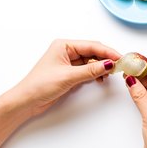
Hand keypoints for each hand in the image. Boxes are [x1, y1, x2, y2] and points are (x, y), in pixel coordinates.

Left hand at [0, 39, 120, 147]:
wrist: (27, 102)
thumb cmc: (40, 85)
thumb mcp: (69, 76)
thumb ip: (91, 70)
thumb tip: (109, 64)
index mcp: (64, 45)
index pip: (92, 45)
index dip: (107, 51)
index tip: (120, 58)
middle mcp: (68, 51)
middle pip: (93, 52)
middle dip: (106, 58)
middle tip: (119, 65)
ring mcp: (70, 62)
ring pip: (92, 61)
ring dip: (102, 67)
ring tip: (111, 73)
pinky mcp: (71, 73)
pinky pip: (88, 70)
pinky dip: (96, 73)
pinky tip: (101, 78)